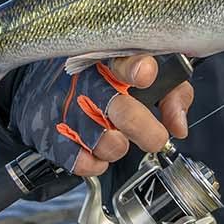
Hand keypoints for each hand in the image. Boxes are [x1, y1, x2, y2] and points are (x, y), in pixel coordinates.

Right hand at [62, 54, 193, 176]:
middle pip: (120, 109)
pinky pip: (78, 159)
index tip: (146, 75)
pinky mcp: (51, 133)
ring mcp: (67, 108)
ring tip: (119, 139)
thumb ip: (171, 93)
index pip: (124, 60)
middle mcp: (88, 82)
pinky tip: (99, 154)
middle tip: (155, 138)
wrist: (45, 80)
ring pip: (100, 138)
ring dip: (117, 146)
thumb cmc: (105, 78)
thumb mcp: (145, 73)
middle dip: (143, 129)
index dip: (136, 68)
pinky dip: (94, 163)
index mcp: (112, 61)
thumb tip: (178, 126)